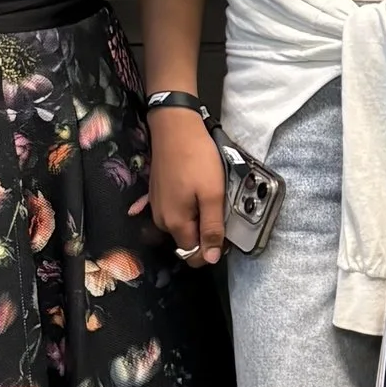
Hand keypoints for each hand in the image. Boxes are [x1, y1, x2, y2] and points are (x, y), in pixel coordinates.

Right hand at [149, 109, 225, 265]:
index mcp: (175, 223)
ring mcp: (158, 206)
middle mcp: (162, 219)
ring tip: (212, 196)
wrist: (174, 127)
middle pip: (188, 239)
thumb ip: (212, 229)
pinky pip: (177, 210)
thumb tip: (211, 259)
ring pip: (184, 224)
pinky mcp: (158, 193)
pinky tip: (199, 189)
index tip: (227, 233)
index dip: (213, 249)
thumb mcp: (212, 195)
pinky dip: (191, 206)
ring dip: (199, 217)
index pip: (193, 253)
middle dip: (206, 232)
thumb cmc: (196, 159)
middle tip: (222, 209)